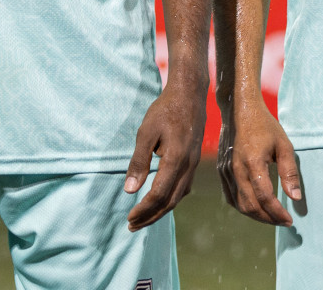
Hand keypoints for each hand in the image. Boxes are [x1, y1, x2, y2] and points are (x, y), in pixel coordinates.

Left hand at [125, 81, 205, 231]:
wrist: (190, 95)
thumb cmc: (165, 111)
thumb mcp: (146, 132)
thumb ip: (139, 161)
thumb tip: (129, 190)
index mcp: (175, 160)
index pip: (158, 195)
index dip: (143, 210)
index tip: (129, 218)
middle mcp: (187, 168)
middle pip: (169, 202)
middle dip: (150, 217)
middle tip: (132, 226)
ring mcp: (193, 166)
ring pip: (177, 197)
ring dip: (160, 211)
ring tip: (143, 218)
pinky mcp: (193, 163)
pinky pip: (183, 189)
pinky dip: (169, 200)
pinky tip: (159, 201)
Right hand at [217, 97, 299, 225]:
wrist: (239, 110)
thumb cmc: (265, 126)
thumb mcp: (284, 145)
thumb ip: (290, 172)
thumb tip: (295, 198)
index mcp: (253, 163)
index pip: (265, 198)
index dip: (278, 213)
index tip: (290, 221)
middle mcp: (236, 170)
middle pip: (251, 206)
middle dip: (268, 219)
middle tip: (283, 221)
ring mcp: (226, 171)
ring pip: (239, 205)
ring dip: (256, 216)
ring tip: (272, 217)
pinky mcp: (222, 170)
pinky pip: (230, 196)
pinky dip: (243, 207)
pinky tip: (255, 207)